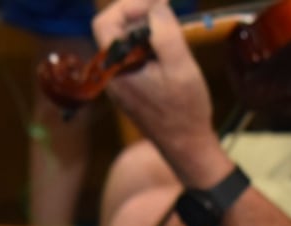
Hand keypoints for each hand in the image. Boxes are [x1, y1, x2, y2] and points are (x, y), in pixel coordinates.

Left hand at [91, 0, 228, 186]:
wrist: (186, 146)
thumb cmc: (184, 109)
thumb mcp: (180, 65)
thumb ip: (165, 32)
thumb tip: (156, 6)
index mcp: (116, 69)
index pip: (104, 22)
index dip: (128, 6)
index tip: (156, 4)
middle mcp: (110, 75)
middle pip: (114, 30)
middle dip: (139, 15)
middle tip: (167, 13)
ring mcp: (118, 83)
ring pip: (124, 42)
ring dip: (146, 30)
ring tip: (172, 33)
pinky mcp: (128, 88)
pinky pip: (131, 57)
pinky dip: (147, 46)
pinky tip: (169, 52)